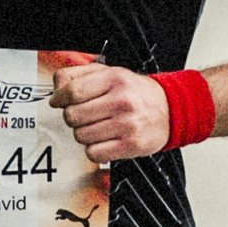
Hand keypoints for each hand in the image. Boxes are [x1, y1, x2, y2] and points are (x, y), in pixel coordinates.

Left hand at [55, 61, 170, 162]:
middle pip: (73, 115)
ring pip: (81, 136)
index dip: (59, 98)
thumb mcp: (111, 73)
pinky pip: (93, 153)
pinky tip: (103, 140)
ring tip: (97, 127)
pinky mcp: (130, 146)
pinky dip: (93, 149)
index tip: (58, 102)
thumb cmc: (136, 92)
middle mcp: (121, 101)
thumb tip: (56, 88)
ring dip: (84, 134)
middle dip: (73, 117)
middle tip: (83, 115)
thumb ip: (79, 74)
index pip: (72, 91)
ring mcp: (127, 125)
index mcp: (114, 79)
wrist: (171, 109)